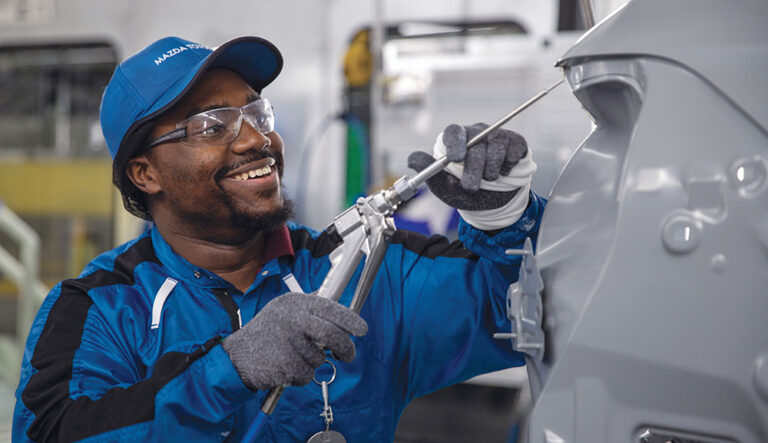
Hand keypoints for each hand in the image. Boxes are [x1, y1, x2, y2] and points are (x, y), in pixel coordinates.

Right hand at [222, 292, 367, 390]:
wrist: (237, 356)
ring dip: (311, 364)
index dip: (351, 321)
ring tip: (292, 358)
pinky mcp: (284, 363)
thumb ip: (311, 314)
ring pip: (319, 359)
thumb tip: (344, 324)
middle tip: (348, 356)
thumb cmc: (267, 334)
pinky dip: (300, 376)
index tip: (362, 330)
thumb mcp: (285, 312)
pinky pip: (306, 375)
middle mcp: (292, 319)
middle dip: (346, 348)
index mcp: (295, 303)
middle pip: (332, 335)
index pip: (331, 309)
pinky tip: (284, 368)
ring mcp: (287, 341)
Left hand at [407, 123, 535, 229]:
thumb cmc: (466, 192)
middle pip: (475, 142)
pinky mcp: (516, 142)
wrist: (493, 203)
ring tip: (488, 180)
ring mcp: (497, 136)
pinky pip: (513, 150)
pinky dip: (508, 166)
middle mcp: (476, 133)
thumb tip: (412, 160)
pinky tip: (503, 172)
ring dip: (492, 170)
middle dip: (474, 169)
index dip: (455, 143)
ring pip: (496, 146)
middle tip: (471, 187)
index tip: (456, 159)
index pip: (453, 131)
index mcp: (456, 141)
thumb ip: (429, 173)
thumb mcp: (445, 187)